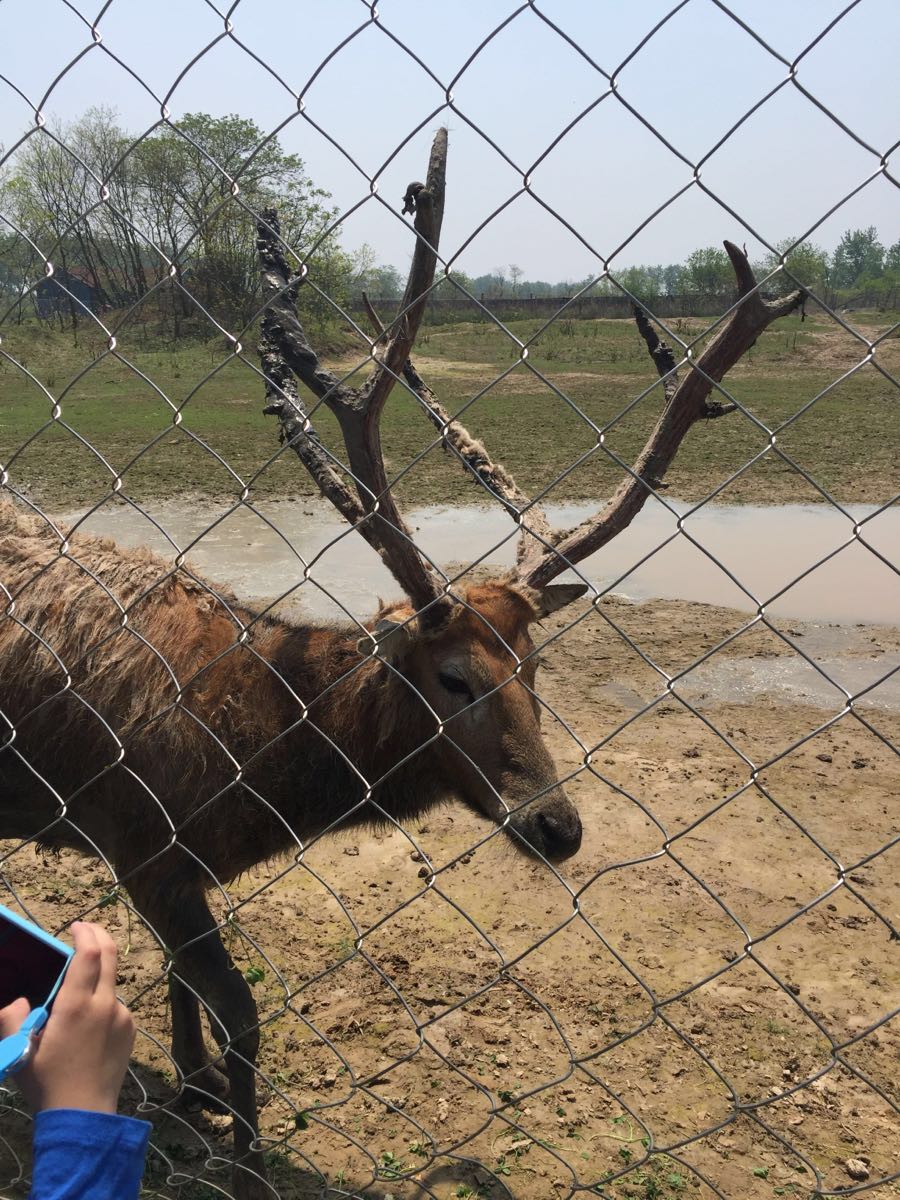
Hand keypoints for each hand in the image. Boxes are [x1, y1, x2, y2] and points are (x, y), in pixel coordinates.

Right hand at [0, 921, 134, 1113]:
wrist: (83, 1114)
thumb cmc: (48, 1083)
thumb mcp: (19, 1053)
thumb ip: (13, 1021)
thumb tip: (19, 1000)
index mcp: (77, 1006)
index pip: (89, 954)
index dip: (85, 933)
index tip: (75, 926)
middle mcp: (105, 1004)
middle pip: (109, 955)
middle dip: (98, 935)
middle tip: (85, 930)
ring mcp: (122, 1016)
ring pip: (111, 983)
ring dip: (97, 976)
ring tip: (76, 995)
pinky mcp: (130, 1029)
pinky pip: (116, 1005)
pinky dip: (103, 1001)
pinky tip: (88, 1023)